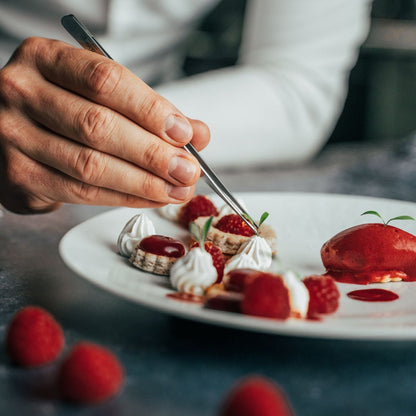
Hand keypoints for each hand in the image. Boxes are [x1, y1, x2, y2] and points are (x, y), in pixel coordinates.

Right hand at [0, 37, 209, 213]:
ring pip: (90, 165)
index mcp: (45, 59)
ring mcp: (14, 136)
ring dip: (144, 182)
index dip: (149, 109)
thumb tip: (197, 134)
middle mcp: (22, 93)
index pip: (105, 80)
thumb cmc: (66, 107)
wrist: (16, 131)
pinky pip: (81, 192)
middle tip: (188, 170)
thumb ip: (148, 109)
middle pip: (98, 126)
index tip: (183, 132)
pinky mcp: (19, 175)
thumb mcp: (102, 93)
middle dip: (152, 153)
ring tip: (178, 189)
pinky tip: (152, 197)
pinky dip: (124, 197)